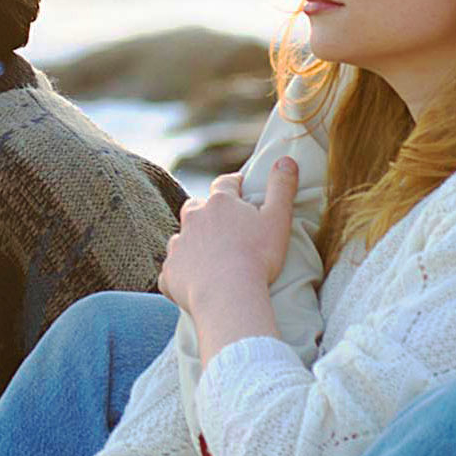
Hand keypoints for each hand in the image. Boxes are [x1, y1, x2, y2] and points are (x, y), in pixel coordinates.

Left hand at [157, 156, 296, 330]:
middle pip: (196, 206)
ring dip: (192, 242)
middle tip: (223, 224)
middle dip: (206, 210)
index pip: (226, 183)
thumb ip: (282, 187)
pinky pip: (172, 270)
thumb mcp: (278, 219)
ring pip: (182, 237)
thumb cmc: (257, 257)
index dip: (234, 184)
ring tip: (208, 256)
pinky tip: (191, 282)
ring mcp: (178, 245)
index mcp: (220, 203)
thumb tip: (286, 159)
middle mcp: (193, 218)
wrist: (228, 297)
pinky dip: (181, 273)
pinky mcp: (169, 272)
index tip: (242, 186)